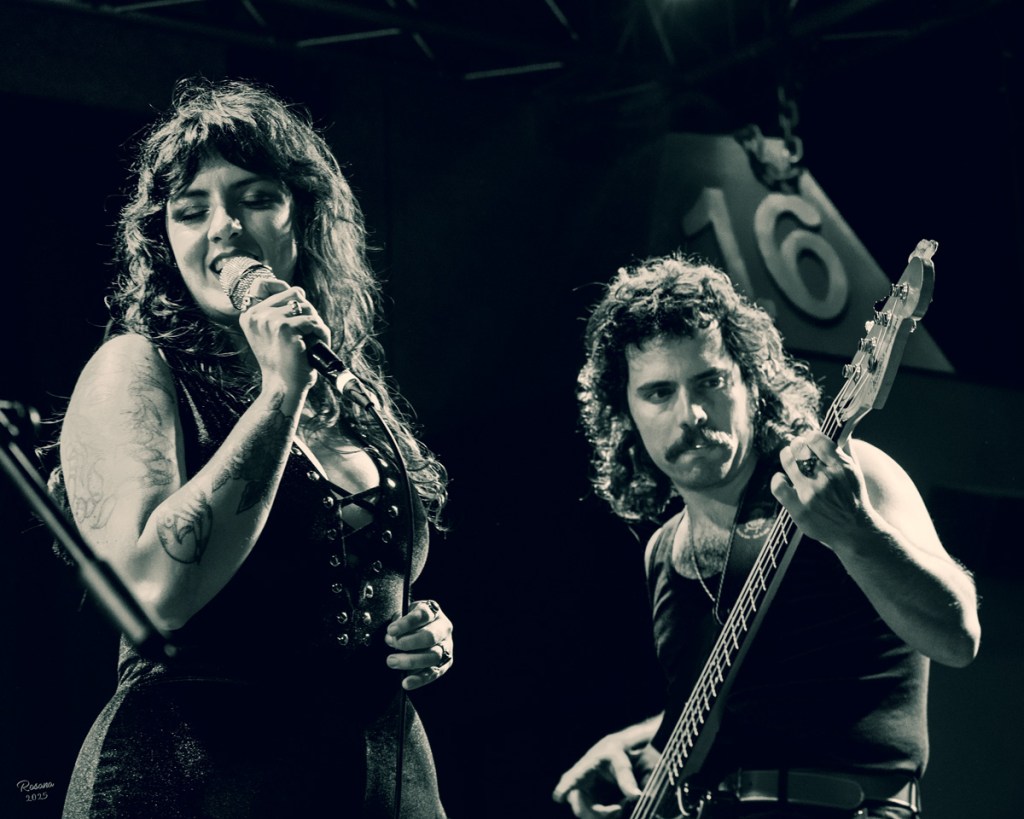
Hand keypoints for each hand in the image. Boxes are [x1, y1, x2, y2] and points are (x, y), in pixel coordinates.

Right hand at [239, 278, 330, 390]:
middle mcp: (256, 315)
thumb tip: (297, 290)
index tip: (296, 300)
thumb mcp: (274, 333)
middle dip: (306, 310)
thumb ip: (278, 311)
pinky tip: (316, 346)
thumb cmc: (284, 361)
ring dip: (316, 324)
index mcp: (249, 315)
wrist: (284, 386)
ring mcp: (269, 320)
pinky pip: (314, 322)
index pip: (263, 284)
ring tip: (312, 341)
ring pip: (307, 307)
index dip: (282, 287)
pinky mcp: (285, 328)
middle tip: (308, 332)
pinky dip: (321, 334)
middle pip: (293, 293)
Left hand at [384, 599, 452, 690]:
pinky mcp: (446, 663)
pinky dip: (419, 679)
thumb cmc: (410, 623)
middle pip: (430, 637)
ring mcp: (447, 646)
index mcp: (434, 612)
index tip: (391, 630)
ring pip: (433, 656)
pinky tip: (406, 683)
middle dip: (409, 643)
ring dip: (411, 661)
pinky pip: (434, 673)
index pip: (423, 615)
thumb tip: (391, 636)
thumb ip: (399, 624)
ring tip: (392, 661)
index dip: (406, 623)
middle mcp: (444, 628)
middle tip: (391, 645)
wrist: (423, 630)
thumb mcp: (405, 616)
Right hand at [552, 733, 646, 818]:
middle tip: (617, 809)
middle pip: (578, 804)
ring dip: (601, 816)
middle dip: (594, 813)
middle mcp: (580, 782)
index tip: (558, 797)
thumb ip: (627, 778)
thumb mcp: (621, 761)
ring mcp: (584, 794)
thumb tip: (635, 796)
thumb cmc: (615, 753)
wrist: (617, 754)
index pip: (572, 777)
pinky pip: (594, 815)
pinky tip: (618, 808)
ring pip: (585, 813)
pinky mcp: (592, 802)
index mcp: (584, 767)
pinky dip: (606, 815)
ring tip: (619, 807)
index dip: (564, 788)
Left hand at [771, 430, 872, 546]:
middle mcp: (826, 478)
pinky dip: (777, 479)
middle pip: (800, 448)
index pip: (815, 439)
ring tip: (788, 457)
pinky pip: (778, 487)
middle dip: (796, 445)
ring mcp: (811, 494)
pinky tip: (781, 478)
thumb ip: (845, 448)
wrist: (855, 531)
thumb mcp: (855, 471)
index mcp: (841, 466)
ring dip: (786, 456)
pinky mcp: (799, 509)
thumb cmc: (853, 498)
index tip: (808, 440)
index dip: (809, 437)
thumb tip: (840, 427)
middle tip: (797, 448)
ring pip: (788, 462)